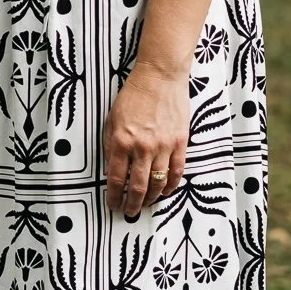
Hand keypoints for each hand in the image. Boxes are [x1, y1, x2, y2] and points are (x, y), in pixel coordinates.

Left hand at [103, 58, 189, 220]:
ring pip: (157, 183)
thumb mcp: (111, 120)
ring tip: (145, 204)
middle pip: (137, 187)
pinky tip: (164, 192)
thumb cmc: (133, 96)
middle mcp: (141, 147)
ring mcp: (162, 146)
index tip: (113, 205)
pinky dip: (170, 186)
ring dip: (150, 198)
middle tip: (129, 212)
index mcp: (121, 141)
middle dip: (132, 205)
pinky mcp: (179, 142)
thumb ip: (110, 146)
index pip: (115, 179)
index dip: (113, 197)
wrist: (159, 77)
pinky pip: (176, 172)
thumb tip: (111, 171)